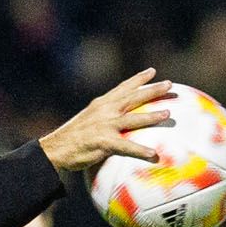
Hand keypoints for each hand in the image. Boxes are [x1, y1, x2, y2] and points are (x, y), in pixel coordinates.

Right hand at [40, 69, 175, 171]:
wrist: (55, 149)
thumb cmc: (73, 138)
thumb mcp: (90, 121)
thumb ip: (104, 119)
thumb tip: (118, 125)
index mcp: (102, 104)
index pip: (123, 87)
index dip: (138, 79)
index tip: (153, 72)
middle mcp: (105, 110)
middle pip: (133, 97)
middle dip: (152, 90)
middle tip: (170, 85)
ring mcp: (105, 125)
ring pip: (133, 118)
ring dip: (152, 116)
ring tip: (168, 114)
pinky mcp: (103, 142)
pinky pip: (126, 147)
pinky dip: (140, 150)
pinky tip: (154, 155)